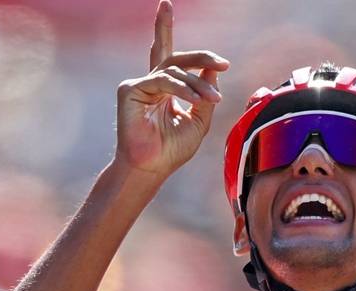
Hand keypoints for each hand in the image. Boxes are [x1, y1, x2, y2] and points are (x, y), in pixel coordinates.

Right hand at [115, 1, 228, 177]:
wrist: (152, 168)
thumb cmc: (172, 150)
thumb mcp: (199, 121)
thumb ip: (205, 96)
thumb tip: (214, 69)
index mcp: (167, 91)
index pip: (180, 66)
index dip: (201, 59)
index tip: (226, 65)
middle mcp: (153, 85)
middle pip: (176, 60)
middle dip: (200, 57)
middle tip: (223, 63)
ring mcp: (140, 86)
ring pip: (173, 70)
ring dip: (197, 83)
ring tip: (213, 98)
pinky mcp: (130, 90)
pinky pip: (161, 80)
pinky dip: (181, 88)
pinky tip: (195, 99)